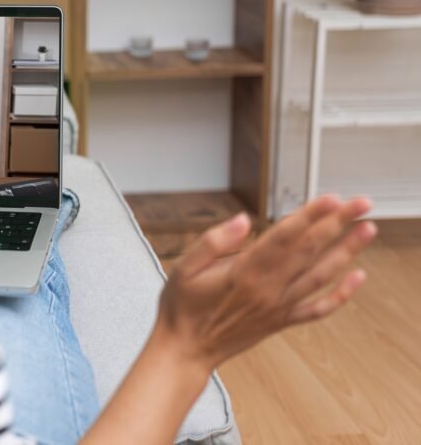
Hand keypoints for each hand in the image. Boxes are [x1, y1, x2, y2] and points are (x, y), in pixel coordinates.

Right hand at [155, 195, 375, 373]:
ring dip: (347, 251)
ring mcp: (279, 306)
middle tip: (361, 203)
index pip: (284, 237)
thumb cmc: (181, 308)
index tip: (332, 199)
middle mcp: (268, 289)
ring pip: (320, 274)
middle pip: (310, 250)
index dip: (310, 216)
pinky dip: (341, 294)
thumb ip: (213, 242)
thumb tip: (243, 221)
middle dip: (337, 223)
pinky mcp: (281, 321)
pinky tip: (357, 278)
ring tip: (368, 230)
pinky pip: (318, 308)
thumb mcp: (184, 268)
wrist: (185, 351)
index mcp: (244, 273)